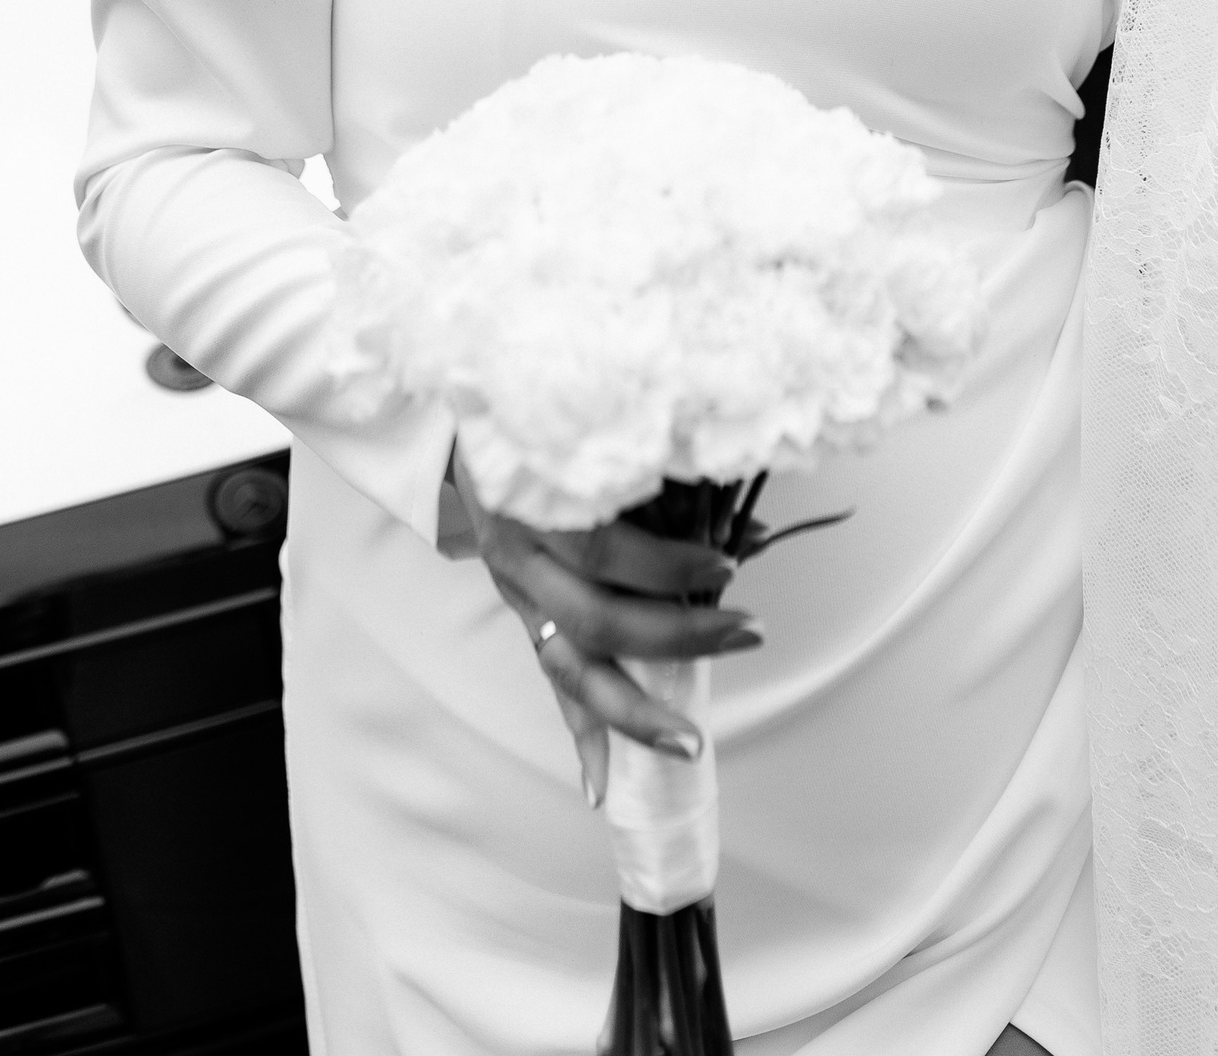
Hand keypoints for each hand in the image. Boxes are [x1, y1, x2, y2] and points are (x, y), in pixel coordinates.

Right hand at [445, 446, 760, 808]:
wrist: (466, 436)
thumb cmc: (547, 431)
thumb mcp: (597, 445)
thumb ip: (667, 483)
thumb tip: (751, 527)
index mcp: (539, 506)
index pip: (605, 552)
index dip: (668, 566)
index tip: (730, 564)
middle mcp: (522, 559)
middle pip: (597, 618)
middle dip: (678, 635)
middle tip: (747, 633)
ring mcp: (518, 596)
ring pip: (570, 670)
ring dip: (632, 713)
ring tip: (689, 746)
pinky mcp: (521, 620)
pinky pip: (552, 686)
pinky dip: (581, 737)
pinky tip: (602, 787)